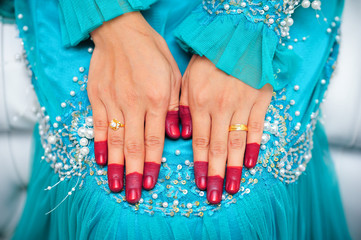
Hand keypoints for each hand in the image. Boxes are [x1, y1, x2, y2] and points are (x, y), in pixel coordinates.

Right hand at [88, 12, 181, 202]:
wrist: (121, 31)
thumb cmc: (152, 52)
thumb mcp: (174, 75)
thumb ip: (176, 107)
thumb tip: (178, 134)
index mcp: (157, 98)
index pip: (155, 139)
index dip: (152, 163)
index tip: (150, 183)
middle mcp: (134, 102)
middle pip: (134, 145)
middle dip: (133, 173)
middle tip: (132, 195)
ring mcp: (113, 100)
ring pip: (115, 139)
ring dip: (115, 165)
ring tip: (115, 185)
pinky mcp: (97, 97)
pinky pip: (98, 124)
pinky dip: (100, 144)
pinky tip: (100, 160)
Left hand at [180, 55, 272, 203]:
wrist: (237, 36)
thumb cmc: (208, 58)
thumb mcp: (187, 78)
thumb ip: (183, 106)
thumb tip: (180, 135)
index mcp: (199, 102)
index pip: (197, 140)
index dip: (198, 163)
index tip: (199, 184)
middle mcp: (219, 107)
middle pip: (216, 147)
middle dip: (214, 173)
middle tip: (215, 197)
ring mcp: (241, 104)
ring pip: (236, 142)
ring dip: (233, 167)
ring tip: (232, 188)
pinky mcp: (260, 100)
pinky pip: (256, 127)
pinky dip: (254, 146)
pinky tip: (251, 163)